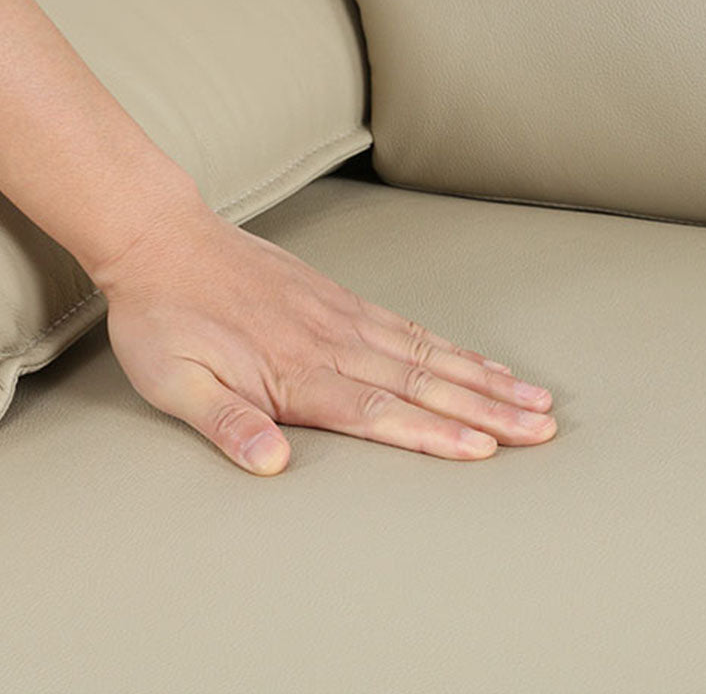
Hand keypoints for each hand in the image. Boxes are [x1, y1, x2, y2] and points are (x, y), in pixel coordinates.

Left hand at [100, 197, 556, 474]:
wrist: (164, 239)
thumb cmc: (164, 318)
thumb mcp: (173, 382)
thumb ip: (226, 423)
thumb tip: (272, 465)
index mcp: (295, 372)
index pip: (378, 411)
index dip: (434, 434)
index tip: (487, 449)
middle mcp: (330, 342)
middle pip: (422, 382)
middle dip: (486, 409)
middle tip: (541, 429)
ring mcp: (340, 315)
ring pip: (427, 352)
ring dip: (483, 378)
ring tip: (534, 398)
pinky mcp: (339, 297)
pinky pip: (407, 325)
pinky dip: (450, 346)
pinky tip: (477, 360)